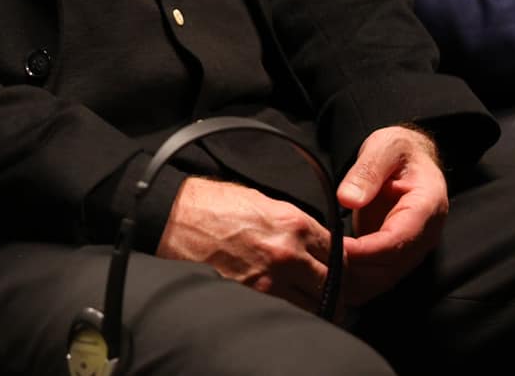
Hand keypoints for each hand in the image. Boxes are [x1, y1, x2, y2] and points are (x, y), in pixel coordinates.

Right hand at [157, 177, 332, 310]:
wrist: (172, 218)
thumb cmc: (211, 205)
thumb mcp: (261, 201)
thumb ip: (293, 223)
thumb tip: (313, 242)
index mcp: (293, 223)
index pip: (340, 254)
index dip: (341, 266)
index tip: (336, 272)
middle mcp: (288, 253)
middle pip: (334, 285)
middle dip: (335, 291)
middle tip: (329, 294)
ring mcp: (270, 280)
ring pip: (315, 307)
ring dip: (316, 307)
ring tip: (308, 304)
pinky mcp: (251, 297)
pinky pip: (287, 314)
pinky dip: (291, 315)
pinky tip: (285, 308)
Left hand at [335, 125, 448, 306]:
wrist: (410, 159)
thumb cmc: (399, 151)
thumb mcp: (384, 148)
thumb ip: (368, 171)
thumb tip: (348, 199)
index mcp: (427, 207)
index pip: (398, 241)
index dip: (367, 251)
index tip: (338, 250)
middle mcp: (425, 235)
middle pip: (392, 266)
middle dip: (357, 271)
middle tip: (322, 266)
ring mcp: (411, 248)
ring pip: (385, 278)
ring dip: (355, 281)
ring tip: (323, 272)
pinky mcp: (396, 254)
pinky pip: (378, 275)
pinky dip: (356, 279)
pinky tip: (332, 275)